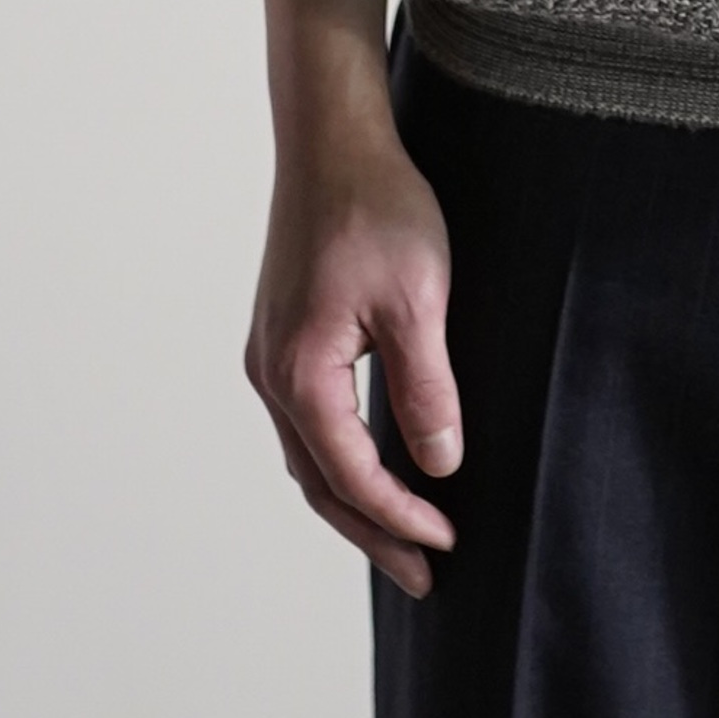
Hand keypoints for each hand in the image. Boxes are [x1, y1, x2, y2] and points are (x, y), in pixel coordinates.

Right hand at [246, 123, 463, 597]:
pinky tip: (373, 466)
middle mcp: (270, 373)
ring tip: (405, 536)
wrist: (332, 142)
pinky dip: (339, 458)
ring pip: (308, 455)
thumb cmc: (377, 207)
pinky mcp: (282, 335)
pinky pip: (307, 420)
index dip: (400, 517)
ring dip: (354, 500)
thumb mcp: (418, 299)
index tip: (449, 543)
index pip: (350, 476)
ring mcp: (269, 355)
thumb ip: (426, 386)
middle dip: (373, 532)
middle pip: (319, 481)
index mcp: (299, 374)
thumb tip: (440, 464)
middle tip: (426, 575)